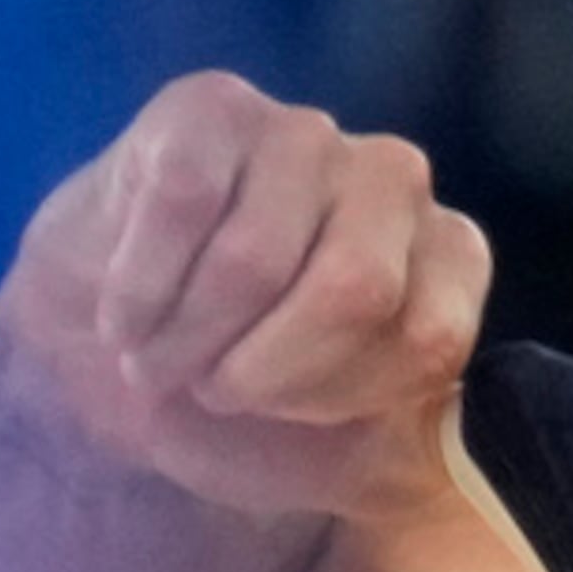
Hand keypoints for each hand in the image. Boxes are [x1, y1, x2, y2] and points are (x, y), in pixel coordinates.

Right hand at [0, 71, 490, 523]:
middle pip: (354, 289)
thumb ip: (421, 464)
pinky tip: (127, 313)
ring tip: (162, 357)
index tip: (286, 410)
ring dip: (186, 339)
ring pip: (254, 258)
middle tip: (211, 388)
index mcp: (450, 258)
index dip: (337, 398)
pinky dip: (138, 288)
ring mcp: (308, 134)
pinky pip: (180, 202)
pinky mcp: (213, 107)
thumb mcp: (345, 457)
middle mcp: (396, 180)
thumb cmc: (243, 393)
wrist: (111, 349)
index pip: (427, 341)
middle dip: (261, 370)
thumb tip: (461, 460)